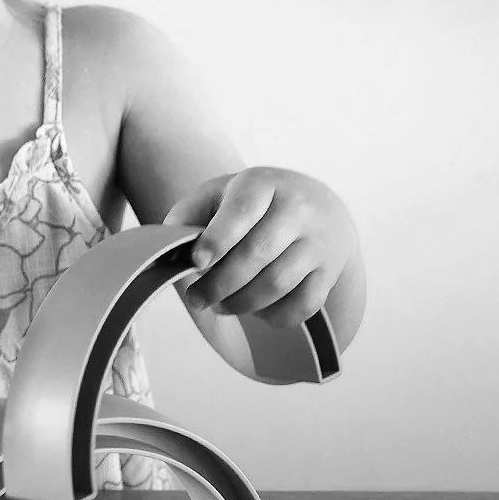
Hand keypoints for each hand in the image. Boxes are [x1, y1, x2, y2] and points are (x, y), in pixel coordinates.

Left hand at [164, 167, 358, 329]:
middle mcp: (297, 208)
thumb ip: (188, 214)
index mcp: (262, 184)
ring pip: (277, 283)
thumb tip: (168, 247)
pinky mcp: (329, 271)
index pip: (241, 212)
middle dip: (219, 284)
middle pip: (256, 255)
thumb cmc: (254, 204)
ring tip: (220, 306)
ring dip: (241, 303)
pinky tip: (256, 310)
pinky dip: (274, 316)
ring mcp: (318, 240)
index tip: (196, 263)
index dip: (217, 240)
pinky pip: (303, 305)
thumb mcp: (220, 194)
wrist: (319, 208)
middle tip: (196, 299)